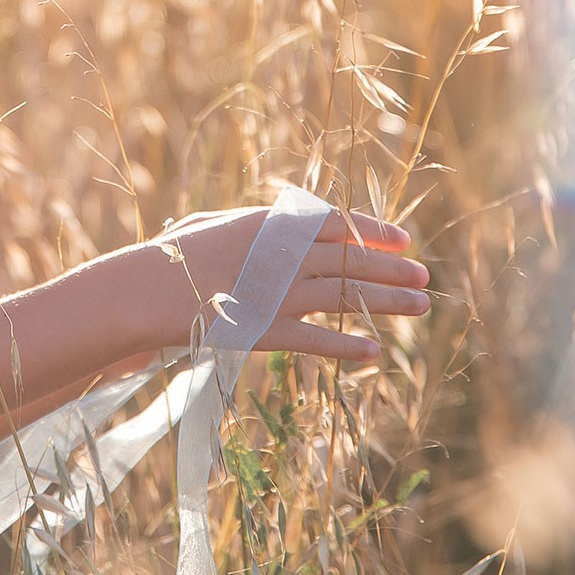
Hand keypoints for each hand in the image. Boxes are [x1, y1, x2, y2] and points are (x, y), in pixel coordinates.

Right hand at [151, 205, 428, 361]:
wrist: (149, 288)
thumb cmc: (172, 254)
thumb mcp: (211, 224)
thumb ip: (247, 225)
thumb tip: (270, 222)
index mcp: (273, 225)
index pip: (338, 224)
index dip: (374, 232)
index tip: (403, 239)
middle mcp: (287, 257)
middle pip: (354, 261)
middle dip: (392, 269)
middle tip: (425, 275)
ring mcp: (282, 294)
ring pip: (349, 297)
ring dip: (388, 302)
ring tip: (420, 307)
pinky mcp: (271, 330)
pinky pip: (319, 340)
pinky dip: (348, 347)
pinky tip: (374, 352)